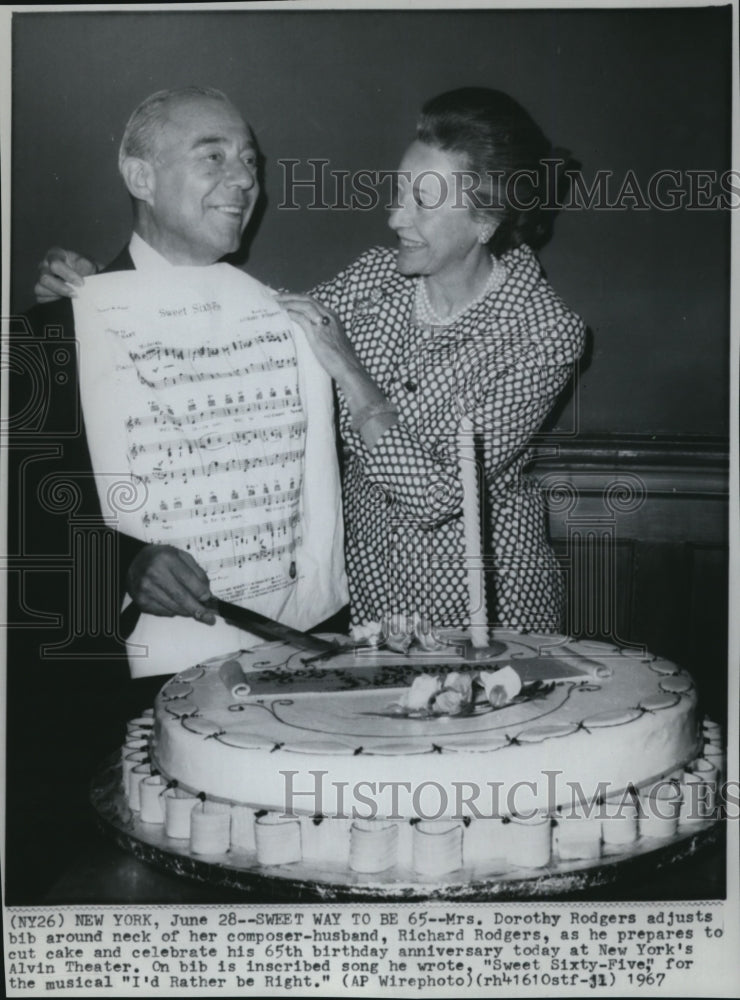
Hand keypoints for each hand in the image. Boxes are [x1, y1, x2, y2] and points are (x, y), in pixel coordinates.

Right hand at [34, 247, 97, 303]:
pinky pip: (41, 298)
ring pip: (39, 289)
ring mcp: (41, 278)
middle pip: (44, 278)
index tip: (81, 283)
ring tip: (71, 296)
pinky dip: (53, 300)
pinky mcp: (41, 290)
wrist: (86, 276)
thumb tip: (80, 282)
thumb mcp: (88, 264)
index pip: (55, 264)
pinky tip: (64, 299)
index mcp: (55, 254)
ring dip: (57, 295)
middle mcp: (45, 265)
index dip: (68, 275)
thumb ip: (86, 269)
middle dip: (61, 288)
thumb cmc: (85, 267)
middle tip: (76, 294)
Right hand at [126, 544, 215, 623]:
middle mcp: (154, 573)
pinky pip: (164, 612)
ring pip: (173, 607)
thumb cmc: (160, 558)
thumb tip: (206, 592)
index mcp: (167, 559)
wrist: (134, 562)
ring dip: (188, 612)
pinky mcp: (141, 601)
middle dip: (198, 609)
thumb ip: (196, 571)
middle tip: (209, 618)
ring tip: (196, 612)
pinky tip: (177, 606)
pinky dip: (174, 611)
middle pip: (181, 597)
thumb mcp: (180, 555)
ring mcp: (146, 589)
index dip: (200, 591)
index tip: (209, 599)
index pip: (188, 579)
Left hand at [278, 292, 396, 449]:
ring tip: (275, 303)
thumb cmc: (340, 360)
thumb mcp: (331, 341)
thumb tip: (310, 335)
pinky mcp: (317, 332)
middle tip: (276, 297)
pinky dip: (290, 313)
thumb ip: (321, 334)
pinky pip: (301, 317)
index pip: (312, 302)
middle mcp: (328, 316)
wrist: (348, 368)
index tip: (286, 298)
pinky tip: (282, 314)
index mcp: (332, 317)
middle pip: (306, 299)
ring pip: (303, 304)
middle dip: (290, 296)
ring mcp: (323, 323)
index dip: (298, 298)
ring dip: (288, 302)